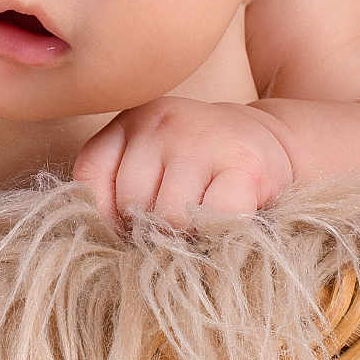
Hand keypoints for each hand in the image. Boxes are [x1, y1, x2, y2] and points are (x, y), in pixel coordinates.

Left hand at [70, 97, 294, 229]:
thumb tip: (103, 239)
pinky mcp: (245, 165)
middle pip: (130, 201)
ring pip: (169, 215)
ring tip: (198, 228)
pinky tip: (223, 225)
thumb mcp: (152, 156)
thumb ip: (119, 183)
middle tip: (171, 231)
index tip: (125, 228)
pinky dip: (216, 233)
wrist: (268, 139)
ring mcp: (204, 141)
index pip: (91, 172)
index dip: (103, 213)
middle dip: (147, 228)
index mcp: (132, 120)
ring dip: (183, 236)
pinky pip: (213, 218)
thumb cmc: (200, 161)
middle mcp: (163, 122)